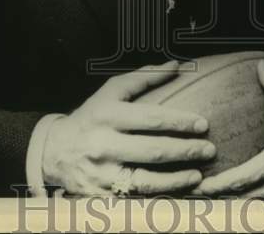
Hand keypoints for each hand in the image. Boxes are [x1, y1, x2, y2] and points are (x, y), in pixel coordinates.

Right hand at [43, 60, 214, 195]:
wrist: (54, 151)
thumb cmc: (92, 116)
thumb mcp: (111, 91)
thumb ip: (144, 77)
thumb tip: (177, 65)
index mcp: (107, 115)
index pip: (151, 118)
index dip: (180, 121)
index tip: (203, 123)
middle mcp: (103, 145)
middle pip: (152, 150)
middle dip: (185, 150)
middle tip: (209, 149)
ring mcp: (101, 174)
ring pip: (145, 180)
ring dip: (176, 179)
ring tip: (198, 174)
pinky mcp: (100, 196)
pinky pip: (135, 199)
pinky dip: (158, 196)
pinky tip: (176, 191)